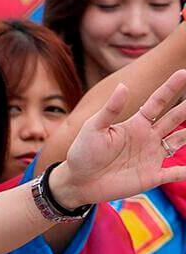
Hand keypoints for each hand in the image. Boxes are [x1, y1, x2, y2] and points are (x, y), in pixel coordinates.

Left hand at [55, 69, 185, 205]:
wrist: (78, 181)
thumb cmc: (83, 152)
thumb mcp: (94, 128)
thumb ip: (110, 110)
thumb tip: (123, 85)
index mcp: (135, 124)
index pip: (158, 102)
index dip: (171, 87)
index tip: (183, 72)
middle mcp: (148, 137)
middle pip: (174, 119)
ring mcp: (152, 156)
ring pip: (179, 142)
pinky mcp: (152, 176)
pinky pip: (175, 174)